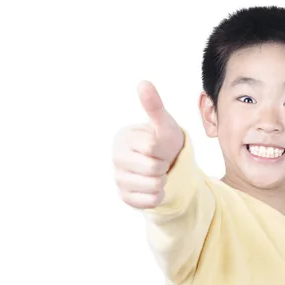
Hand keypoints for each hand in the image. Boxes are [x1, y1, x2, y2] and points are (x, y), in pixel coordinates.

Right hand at [113, 80, 184, 208]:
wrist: (168, 161)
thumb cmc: (164, 140)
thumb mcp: (163, 123)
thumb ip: (154, 105)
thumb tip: (143, 83)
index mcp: (123, 139)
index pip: (151, 148)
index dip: (163, 149)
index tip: (158, 146)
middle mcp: (116, 159)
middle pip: (153, 169)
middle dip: (163, 165)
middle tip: (159, 160)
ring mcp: (119, 179)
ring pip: (154, 186)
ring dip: (162, 180)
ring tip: (157, 172)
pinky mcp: (126, 197)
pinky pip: (152, 201)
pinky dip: (159, 195)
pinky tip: (153, 186)